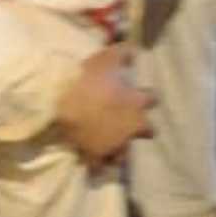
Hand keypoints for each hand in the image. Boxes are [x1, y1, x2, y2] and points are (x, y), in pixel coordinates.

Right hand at [54, 45, 155, 165]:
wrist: (62, 103)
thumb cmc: (89, 79)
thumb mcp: (108, 58)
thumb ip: (125, 53)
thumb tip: (135, 50)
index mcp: (137, 103)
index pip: (153, 99)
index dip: (146, 96)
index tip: (138, 94)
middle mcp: (133, 127)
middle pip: (148, 131)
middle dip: (141, 126)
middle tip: (128, 121)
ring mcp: (116, 144)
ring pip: (126, 151)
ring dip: (120, 146)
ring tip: (109, 141)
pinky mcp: (98, 155)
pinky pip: (101, 166)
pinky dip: (99, 164)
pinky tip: (94, 161)